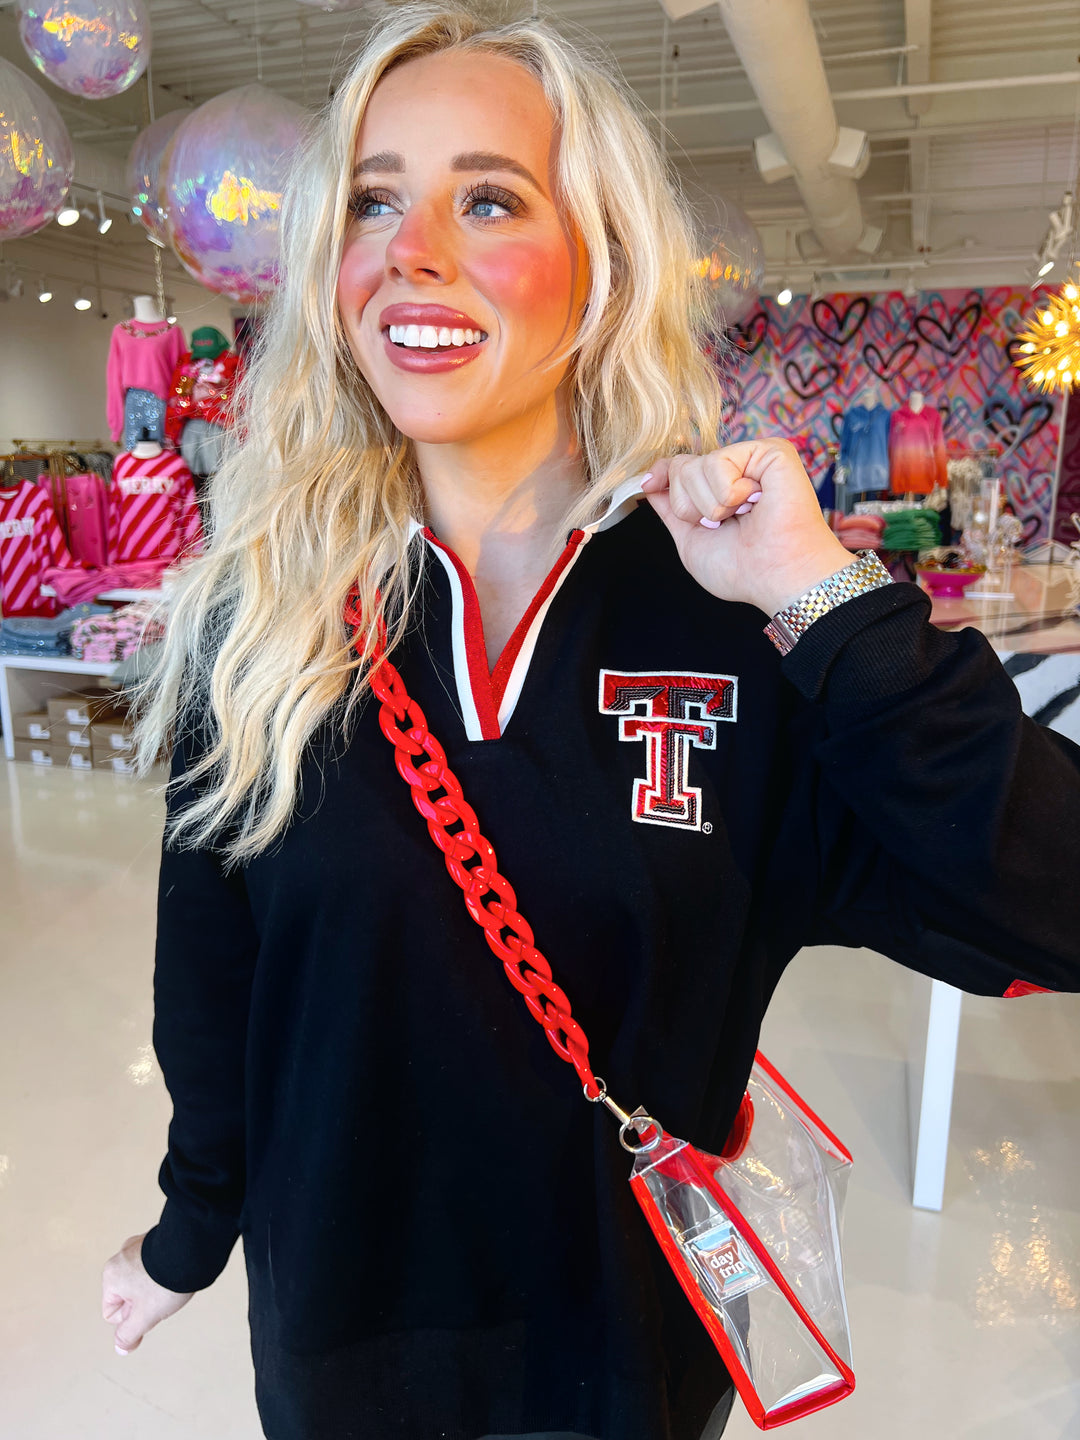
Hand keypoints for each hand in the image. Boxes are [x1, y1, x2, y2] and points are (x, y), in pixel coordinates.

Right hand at [102, 1233, 193, 1355]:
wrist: (193, 1249)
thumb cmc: (166, 1281)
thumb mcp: (145, 1316)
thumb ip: (129, 1334)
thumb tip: (121, 1347)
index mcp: (111, 1275)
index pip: (112, 1313)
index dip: (133, 1317)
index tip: (148, 1306)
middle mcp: (121, 1256)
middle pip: (129, 1295)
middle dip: (145, 1301)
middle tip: (162, 1294)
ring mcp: (139, 1244)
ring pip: (144, 1279)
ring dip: (157, 1285)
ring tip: (172, 1282)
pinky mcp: (157, 1239)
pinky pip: (157, 1263)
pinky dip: (166, 1269)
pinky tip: (178, 1269)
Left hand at [640, 439, 853, 616]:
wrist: (778, 577)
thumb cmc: (743, 569)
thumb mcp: (690, 540)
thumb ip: (671, 510)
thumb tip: (650, 483)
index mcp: (721, 490)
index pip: (679, 468)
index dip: (661, 474)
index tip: (647, 484)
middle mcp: (738, 471)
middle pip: (681, 468)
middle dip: (691, 507)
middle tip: (726, 524)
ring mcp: (754, 459)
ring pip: (694, 467)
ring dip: (711, 506)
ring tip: (743, 516)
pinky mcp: (771, 451)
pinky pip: (718, 461)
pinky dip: (728, 493)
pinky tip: (754, 502)